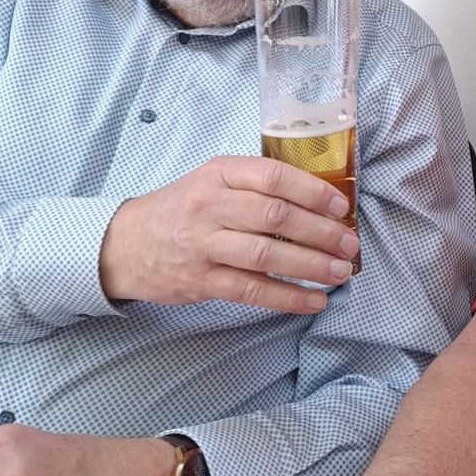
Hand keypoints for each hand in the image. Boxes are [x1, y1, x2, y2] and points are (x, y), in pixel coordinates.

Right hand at [99, 156, 359, 312]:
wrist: (125, 244)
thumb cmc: (182, 209)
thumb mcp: (212, 181)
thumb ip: (256, 185)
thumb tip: (319, 201)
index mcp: (219, 174)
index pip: (272, 176)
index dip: (312, 191)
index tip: (340, 206)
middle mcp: (210, 206)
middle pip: (275, 216)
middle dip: (320, 231)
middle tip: (350, 243)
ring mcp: (204, 245)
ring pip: (267, 255)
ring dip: (311, 265)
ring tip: (341, 272)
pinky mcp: (201, 281)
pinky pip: (252, 290)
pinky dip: (288, 297)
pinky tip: (315, 300)